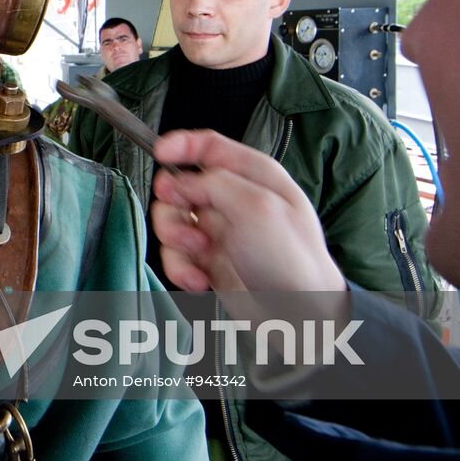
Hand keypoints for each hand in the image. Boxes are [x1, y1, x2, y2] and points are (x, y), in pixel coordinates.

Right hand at [150, 130, 345, 294]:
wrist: (299, 315)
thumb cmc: (293, 260)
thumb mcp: (256, 207)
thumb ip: (213, 183)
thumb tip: (179, 181)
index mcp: (253, 176)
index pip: (208, 145)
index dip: (180, 145)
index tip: (159, 154)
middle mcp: (233, 199)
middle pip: (179, 185)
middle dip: (173, 205)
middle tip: (185, 220)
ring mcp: (220, 231)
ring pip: (171, 220)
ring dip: (176, 239)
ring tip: (198, 253)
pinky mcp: (209, 261)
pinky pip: (176, 255)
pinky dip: (180, 268)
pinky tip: (199, 280)